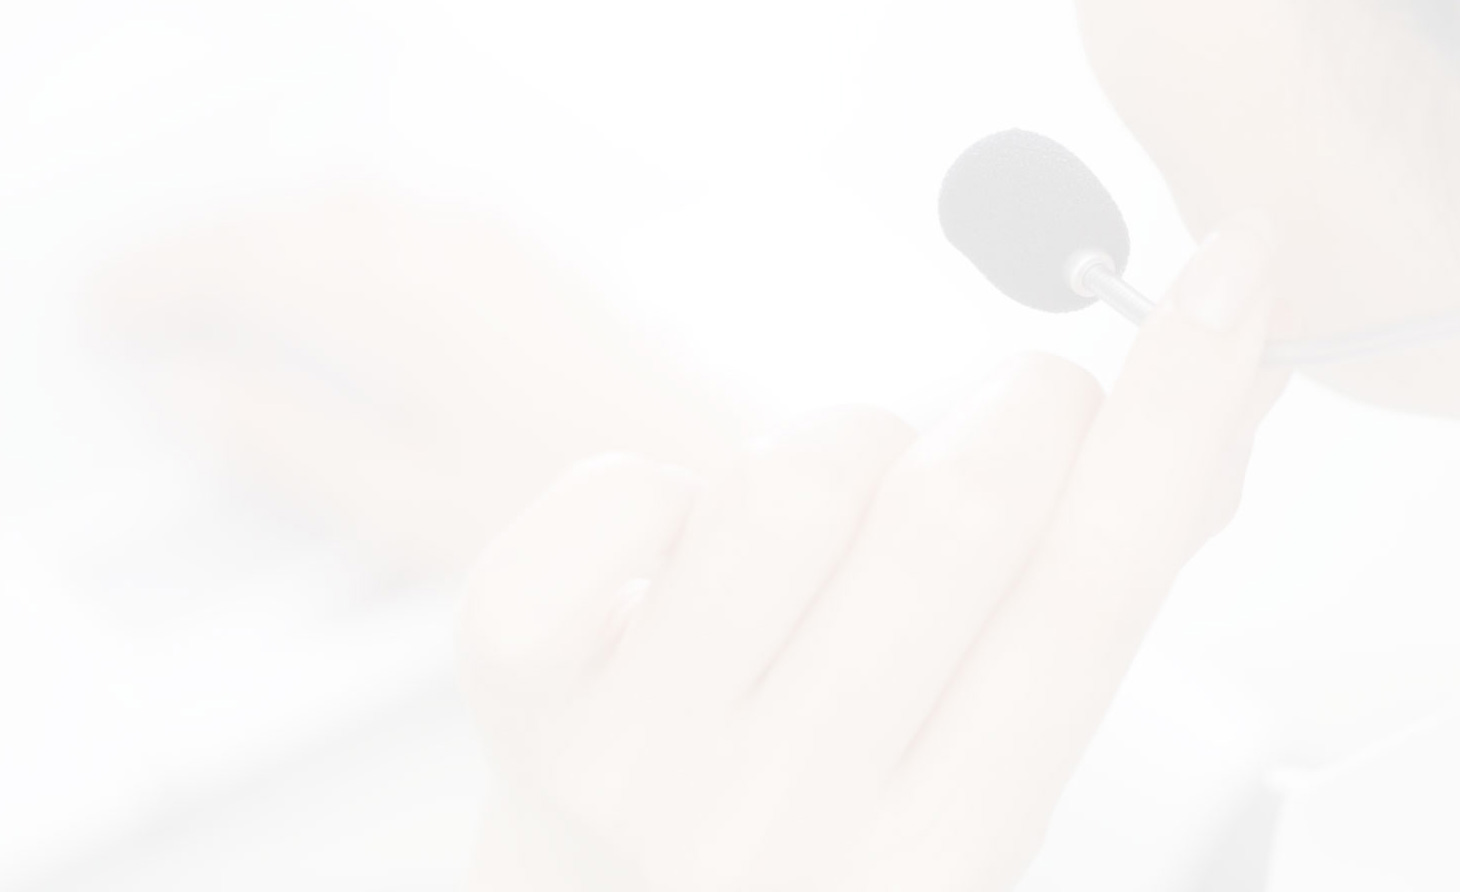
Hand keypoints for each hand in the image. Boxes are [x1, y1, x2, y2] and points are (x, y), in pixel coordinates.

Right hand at [86, 185, 749, 574]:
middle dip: (215, 250)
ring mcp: (509, 263)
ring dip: (281, 238)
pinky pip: (412, 228)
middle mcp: (460, 259)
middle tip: (150, 295)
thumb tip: (202, 396)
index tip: (111, 305)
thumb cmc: (592, 520)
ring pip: (359, 215)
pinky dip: (347, 243)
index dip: (168, 279)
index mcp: (409, 299)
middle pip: (303, 222)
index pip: (255, 259)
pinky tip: (344, 287)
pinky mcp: (542, 284)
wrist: (720, 505)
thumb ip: (292, 443)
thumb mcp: (410, 505)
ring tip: (226, 289)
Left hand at [461, 214, 1286, 890]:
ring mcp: (646, 761)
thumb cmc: (806, 847)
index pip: (1095, 592)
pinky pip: (619, 499)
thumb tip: (1219, 415)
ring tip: (831, 519)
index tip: (1228, 285)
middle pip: (957, 515)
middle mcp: (797, 819)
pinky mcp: (519, 695)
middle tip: (1020, 411)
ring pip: (794, 484)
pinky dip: (658, 484)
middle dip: (1018, 407)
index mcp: (949, 853)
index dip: (1175, 417)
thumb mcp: (969, 776)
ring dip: (840, 447)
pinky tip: (678, 553)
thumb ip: (1082, 605)